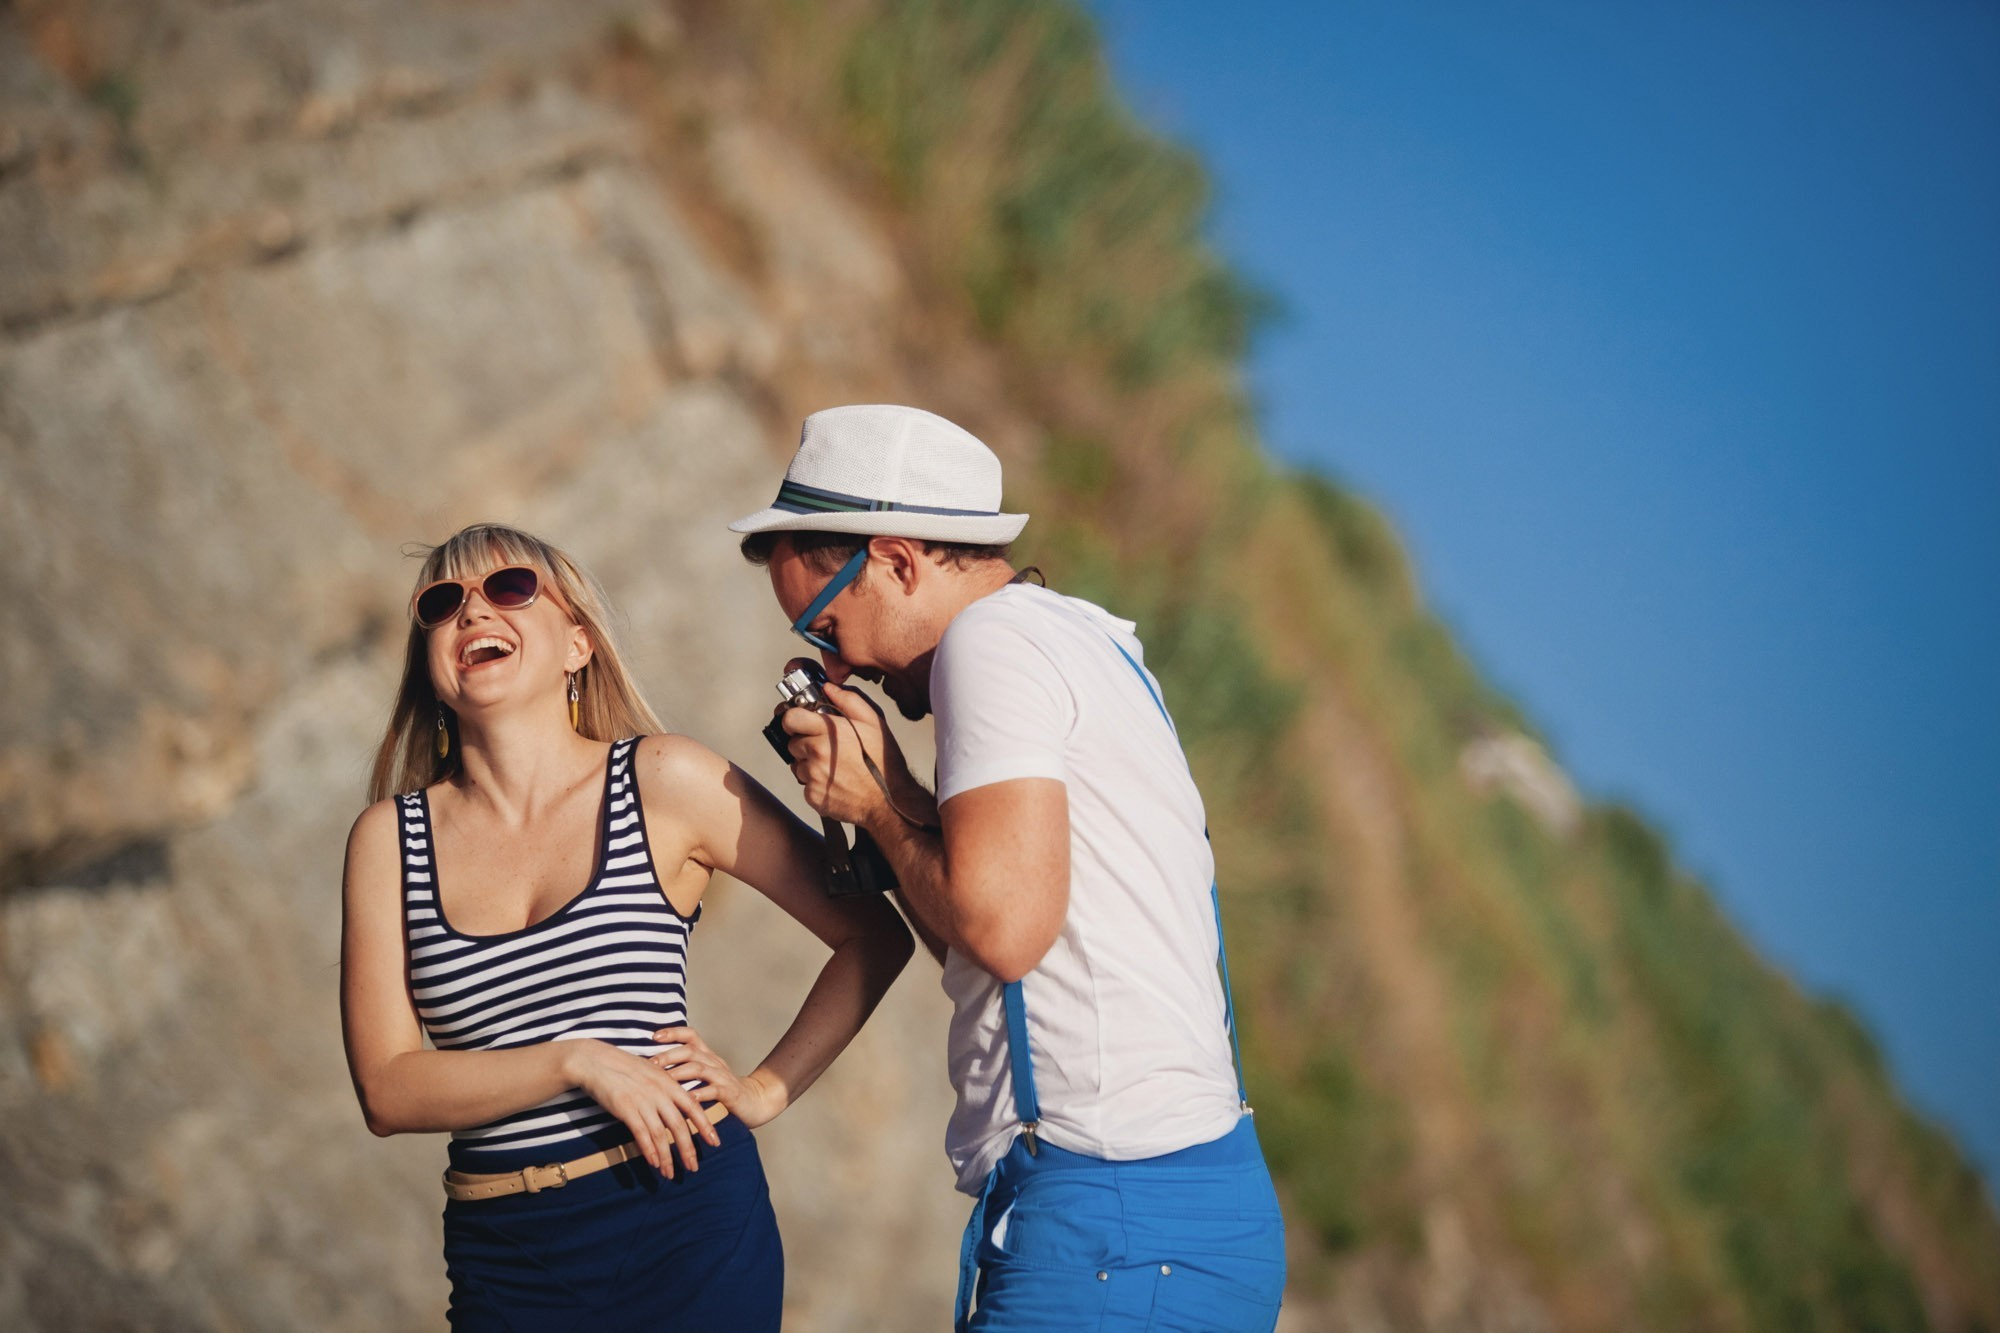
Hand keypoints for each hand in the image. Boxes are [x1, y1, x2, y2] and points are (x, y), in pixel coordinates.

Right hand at [564, 1038, 722, 1176]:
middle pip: (679, 1126)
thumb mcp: (652, 1072)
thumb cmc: (623, 1067)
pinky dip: (649, 1150)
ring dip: (666, 1156)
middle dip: (688, 1149)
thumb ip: (665, 1088)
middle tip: (693, 1167)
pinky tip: (653, 1163)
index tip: (715, 1142)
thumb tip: (676, 1107)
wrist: (596, 1061)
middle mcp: (660, 1092)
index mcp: (669, 1083)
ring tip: (670, 1173)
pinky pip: (641, 1133)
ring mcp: (643, 1100)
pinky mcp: (626, 1108)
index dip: (705, 1126)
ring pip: (661, 1134)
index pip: (693, 1107)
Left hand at [650, 1025, 785, 1129]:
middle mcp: (714, 1062)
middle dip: (669, 1055)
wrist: (756, 1101)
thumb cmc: (722, 1091)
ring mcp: (723, 1077)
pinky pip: (714, 1090)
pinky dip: (701, 1093)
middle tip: (651, 1063)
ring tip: (663, 1080)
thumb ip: (685, 1069)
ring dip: (679, 1073)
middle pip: (690, 1051)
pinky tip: (688, 1098)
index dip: (673, 1032)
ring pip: (699, 1069)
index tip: (654, 1036)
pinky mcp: (730, 1093)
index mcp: (707, 1056)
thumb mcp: (706, 1075)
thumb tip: (653, 1068)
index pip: (690, 1035)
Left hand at [780, 672, 914, 828]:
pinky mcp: (813, 795)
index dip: (793, 719)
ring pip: (797, 765)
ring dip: (809, 765)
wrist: (889, 801)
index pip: (790, 719)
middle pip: (792, 743)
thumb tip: (829, 688)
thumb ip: (849, 700)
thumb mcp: (873, 722)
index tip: (799, 723)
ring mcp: (813, 776)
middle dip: (805, 743)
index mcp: (829, 731)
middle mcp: (817, 753)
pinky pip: (804, 785)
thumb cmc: (883, 762)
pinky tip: (835, 782)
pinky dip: (815, 784)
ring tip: (834, 767)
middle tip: (826, 748)